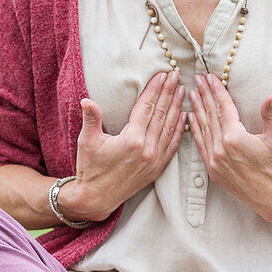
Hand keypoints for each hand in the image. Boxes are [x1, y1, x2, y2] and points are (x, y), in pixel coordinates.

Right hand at [59, 70, 186, 222]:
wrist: (97, 197)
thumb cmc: (90, 168)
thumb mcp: (87, 141)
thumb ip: (91, 119)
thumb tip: (87, 100)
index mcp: (131, 139)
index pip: (147, 107)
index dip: (155, 89)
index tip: (162, 74)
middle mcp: (147, 149)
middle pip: (161, 114)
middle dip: (169, 92)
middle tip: (176, 75)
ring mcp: (154, 160)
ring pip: (170, 128)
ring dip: (177, 107)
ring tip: (182, 90)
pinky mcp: (157, 169)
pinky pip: (172, 145)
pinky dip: (179, 129)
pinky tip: (184, 117)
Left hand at [188, 74, 271, 219]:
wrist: (271, 197)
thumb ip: (271, 116)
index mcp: (234, 137)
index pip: (223, 107)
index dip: (217, 90)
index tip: (210, 76)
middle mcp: (220, 148)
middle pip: (210, 115)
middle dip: (204, 94)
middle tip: (197, 77)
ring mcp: (214, 160)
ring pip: (202, 128)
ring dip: (197, 109)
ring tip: (192, 93)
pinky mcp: (212, 169)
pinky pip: (200, 145)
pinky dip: (194, 130)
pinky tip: (190, 118)